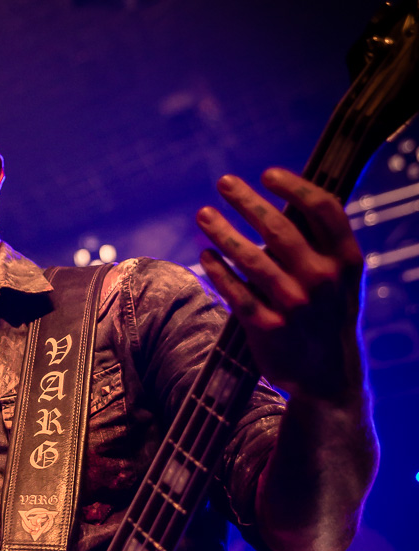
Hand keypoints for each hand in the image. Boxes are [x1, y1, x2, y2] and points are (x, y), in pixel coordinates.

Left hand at [196, 169, 365, 400]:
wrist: (328, 376)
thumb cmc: (329, 315)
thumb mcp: (341, 279)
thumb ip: (320, 244)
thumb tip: (282, 201)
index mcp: (346, 260)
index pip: (323, 208)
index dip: (294, 186)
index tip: (267, 173)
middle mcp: (323, 280)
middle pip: (280, 228)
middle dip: (247, 201)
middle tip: (224, 182)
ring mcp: (295, 305)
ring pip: (251, 259)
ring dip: (223, 232)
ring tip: (203, 214)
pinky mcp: (268, 328)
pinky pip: (236, 292)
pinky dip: (218, 270)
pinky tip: (205, 254)